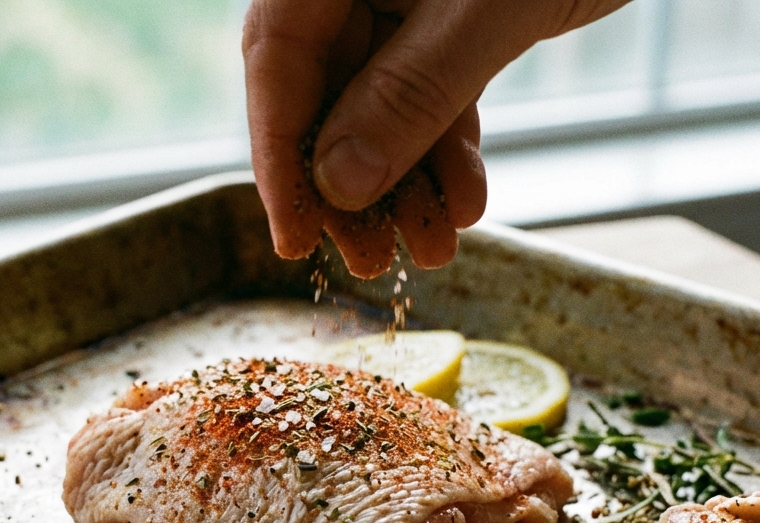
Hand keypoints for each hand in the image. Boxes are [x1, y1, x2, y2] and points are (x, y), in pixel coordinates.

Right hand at [243, 0, 631, 263]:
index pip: (278, 59)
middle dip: (353, 186)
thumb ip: (408, 94)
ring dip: (408, 183)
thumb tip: (339, 184)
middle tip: (371, 260)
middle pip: (326, 91)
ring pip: (383, 104)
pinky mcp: (452, 17)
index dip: (281, 156)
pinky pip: (433, 92)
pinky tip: (466, 203)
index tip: (296, 237)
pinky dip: (448, 150)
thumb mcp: (481, 14)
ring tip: (433, 249)